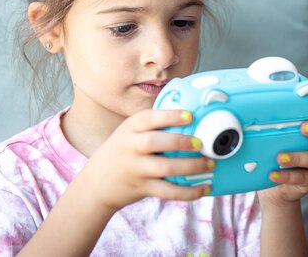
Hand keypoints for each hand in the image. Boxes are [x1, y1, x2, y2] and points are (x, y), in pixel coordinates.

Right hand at [82, 109, 212, 211]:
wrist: (97, 183)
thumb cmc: (123, 151)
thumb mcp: (129, 132)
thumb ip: (152, 126)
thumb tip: (192, 116)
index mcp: (129, 128)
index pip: (148, 118)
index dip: (169, 116)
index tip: (189, 116)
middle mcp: (130, 146)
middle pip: (154, 142)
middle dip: (181, 142)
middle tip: (201, 143)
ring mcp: (135, 168)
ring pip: (165, 168)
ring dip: (191, 166)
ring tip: (210, 163)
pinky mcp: (142, 188)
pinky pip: (168, 191)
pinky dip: (188, 192)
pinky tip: (203, 187)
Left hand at [257, 101, 307, 206]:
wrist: (275, 185)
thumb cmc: (277, 153)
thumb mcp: (278, 136)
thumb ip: (276, 123)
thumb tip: (251, 107)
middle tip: (303, 127)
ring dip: (298, 156)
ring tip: (280, 157)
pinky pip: (301, 178)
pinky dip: (286, 175)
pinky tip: (273, 173)